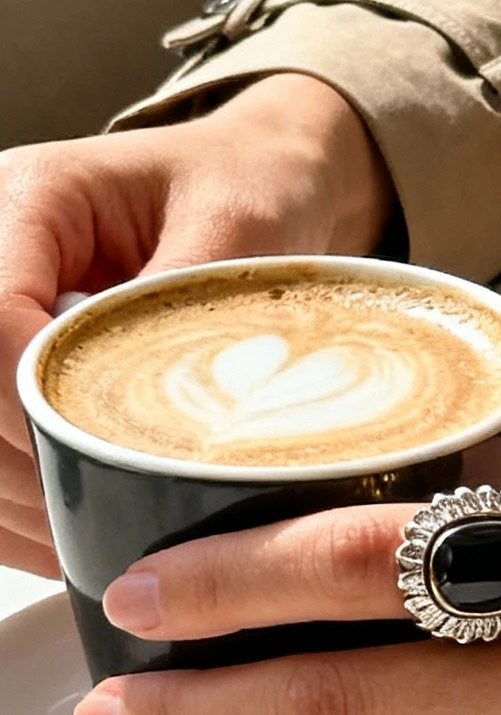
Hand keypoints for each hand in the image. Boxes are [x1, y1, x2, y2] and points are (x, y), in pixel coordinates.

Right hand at [0, 76, 393, 575]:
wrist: (261, 177)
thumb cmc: (254, 188)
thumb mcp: (240, 232)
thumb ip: (183, 311)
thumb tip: (146, 418)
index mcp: (33, 199)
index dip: (26, 401)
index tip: (97, 455)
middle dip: (16, 458)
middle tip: (94, 513)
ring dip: (10, 490)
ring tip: (86, 536)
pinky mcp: (4, 363)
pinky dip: (11, 502)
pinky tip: (62, 537)